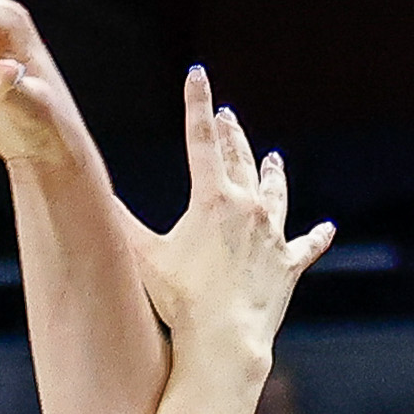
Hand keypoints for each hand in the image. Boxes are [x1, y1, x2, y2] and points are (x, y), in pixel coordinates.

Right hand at [133, 72, 330, 367]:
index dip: (197, 103)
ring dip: (272, 174)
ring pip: (276, 194)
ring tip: (274, 158)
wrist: (225, 339)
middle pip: (240, 160)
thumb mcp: (143, 255)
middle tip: (227, 116)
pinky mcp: (288, 265)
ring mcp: (273, 236)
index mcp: (213, 199)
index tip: (199, 74)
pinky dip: (315, 235)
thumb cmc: (180, 298)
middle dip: (230, 134)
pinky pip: (306, 245)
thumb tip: (87, 192)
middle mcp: (249, 208)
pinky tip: (326, 228)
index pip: (200, 139)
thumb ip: (118, 221)